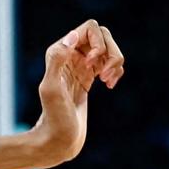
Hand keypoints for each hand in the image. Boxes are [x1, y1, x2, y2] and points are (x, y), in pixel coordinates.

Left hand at [30, 20, 125, 164]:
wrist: (58, 140)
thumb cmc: (54, 117)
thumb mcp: (51, 89)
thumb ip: (57, 60)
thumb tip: (73, 36)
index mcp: (60, 52)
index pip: (90, 29)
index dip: (98, 42)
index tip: (91, 66)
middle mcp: (70, 55)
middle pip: (103, 35)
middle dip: (111, 51)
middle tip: (104, 75)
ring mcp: (82, 66)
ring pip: (109, 48)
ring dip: (116, 61)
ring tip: (107, 81)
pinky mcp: (90, 78)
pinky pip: (111, 62)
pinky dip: (116, 70)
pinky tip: (109, 85)